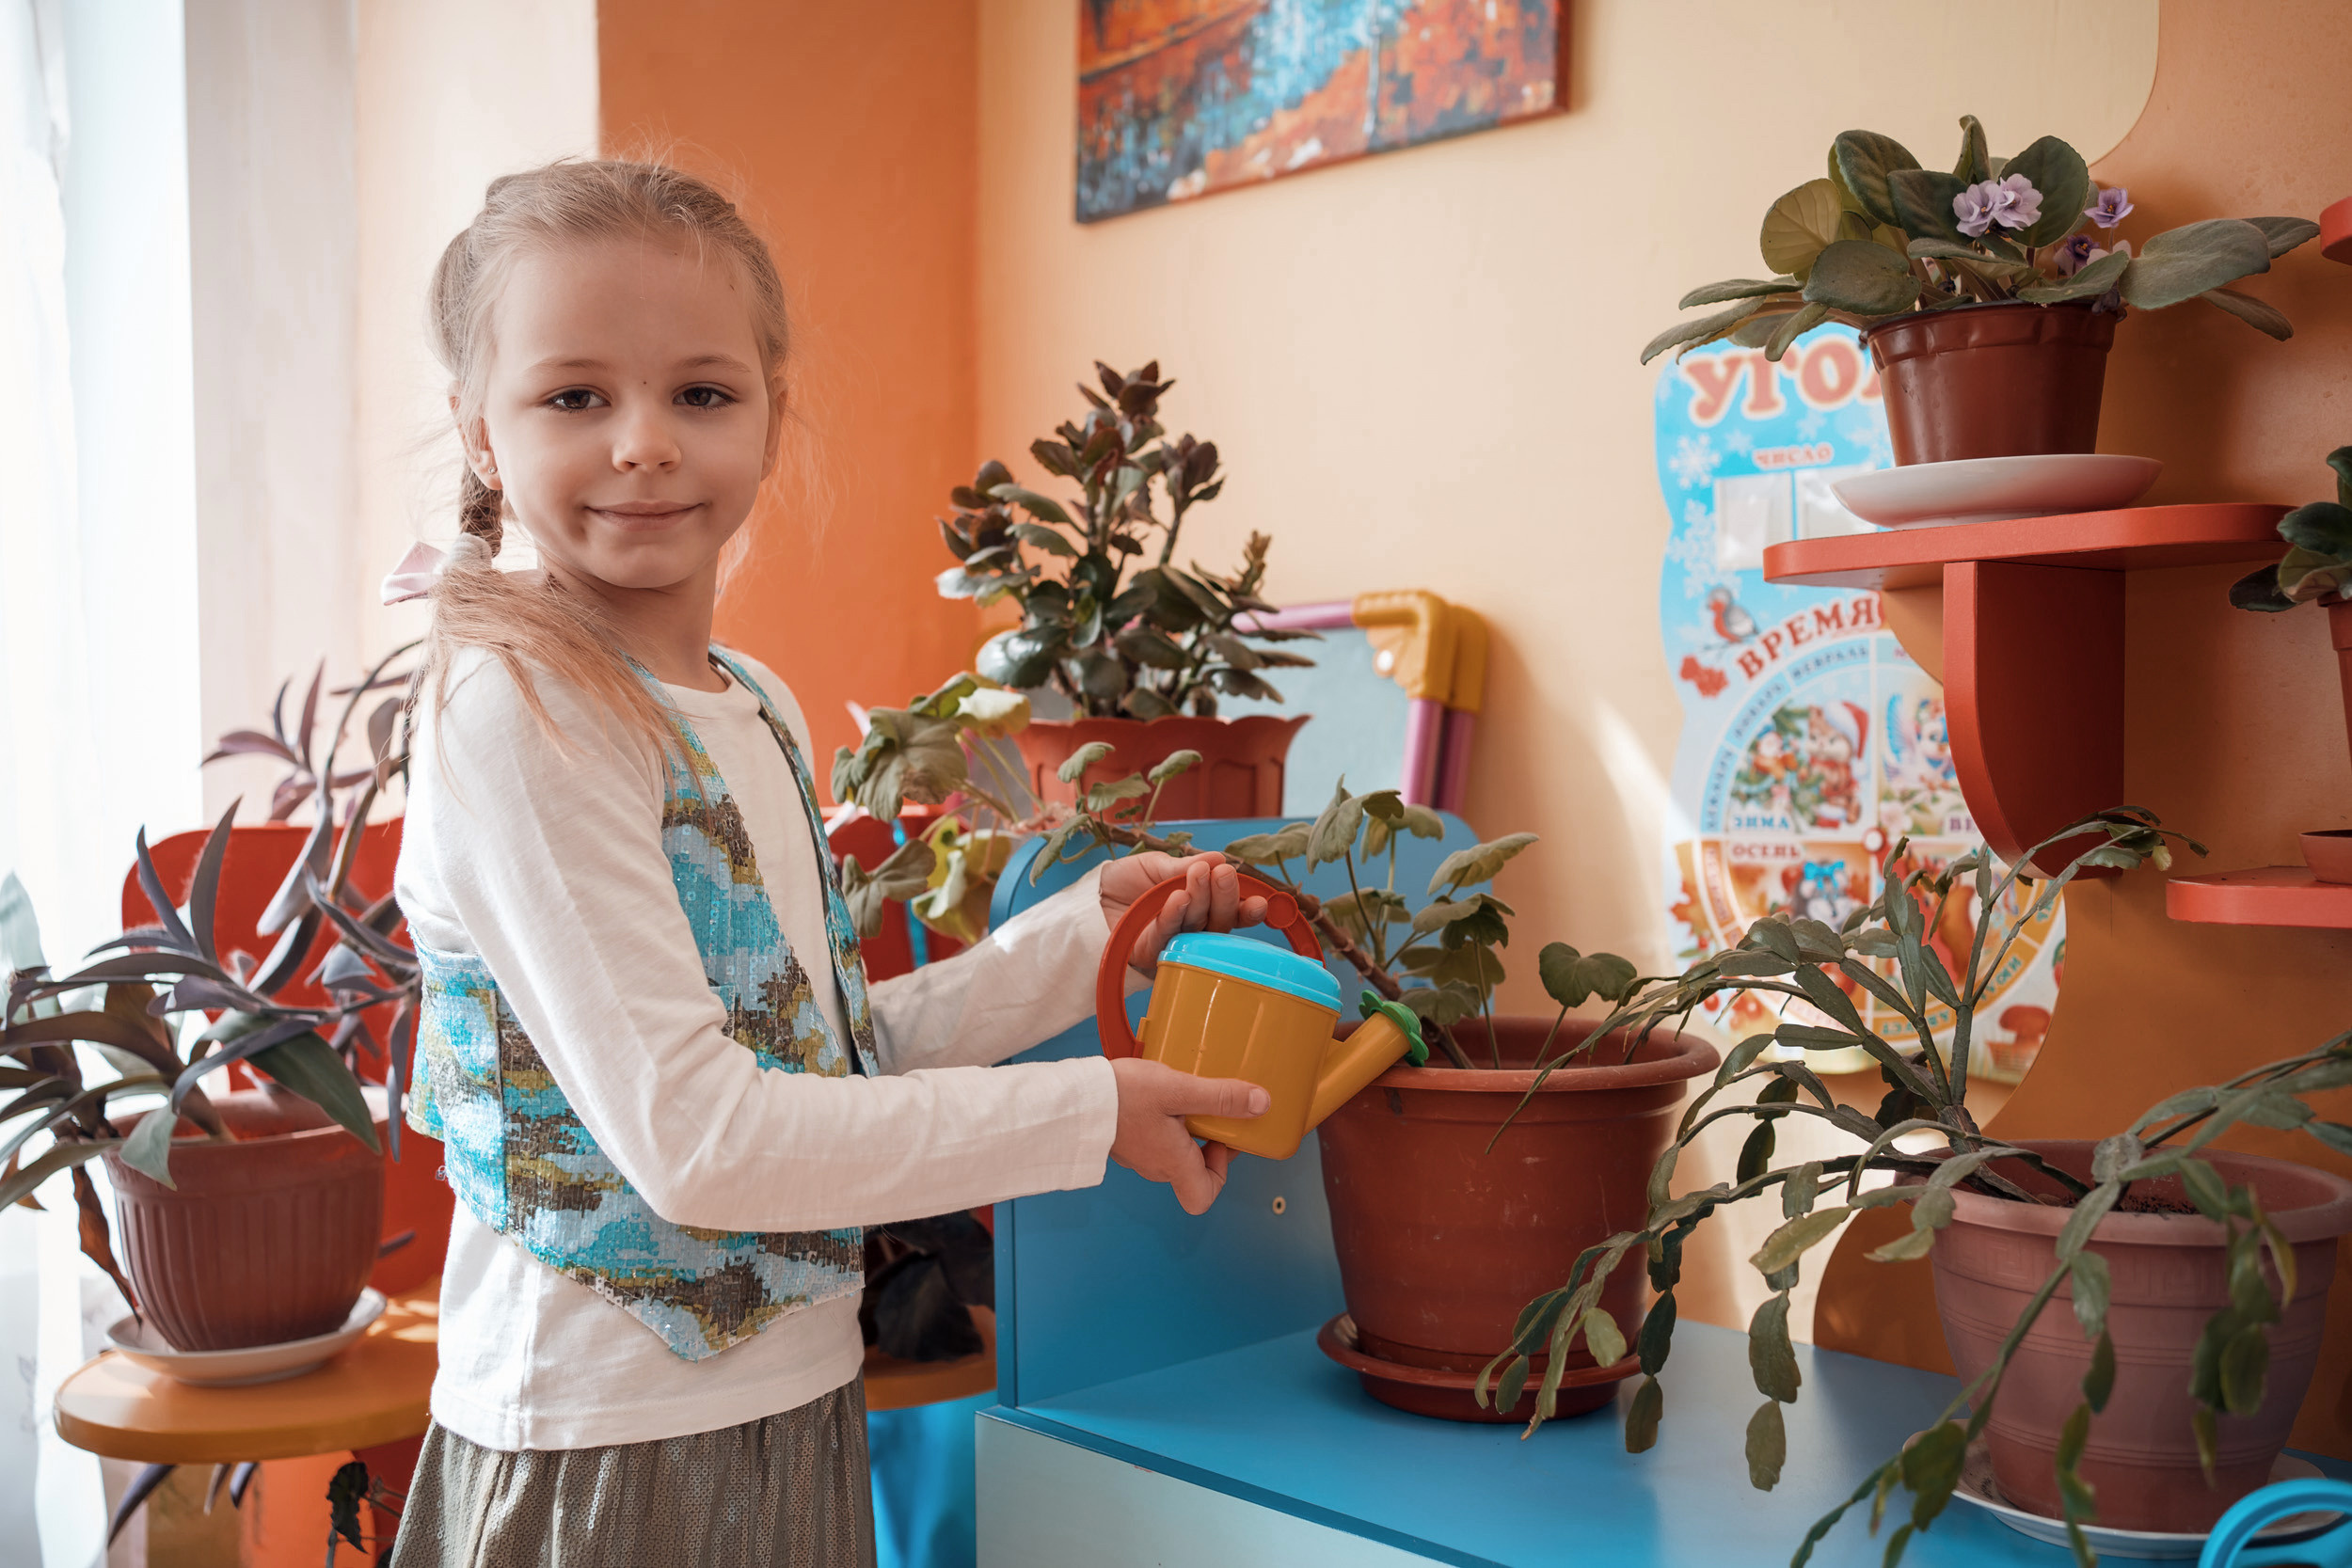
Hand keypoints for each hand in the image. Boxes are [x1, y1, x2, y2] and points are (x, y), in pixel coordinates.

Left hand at [1100, 852, 1269, 977]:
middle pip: (1219, 921)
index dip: (1247, 907)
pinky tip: (1179, 898)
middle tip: (1224, 873)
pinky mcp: (1152, 954)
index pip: (1231, 910)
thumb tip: (1217, 857)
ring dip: (1202, 900)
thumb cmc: (1126, 883)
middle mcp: (1194, 930)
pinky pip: (1167, 936)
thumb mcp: (1155, 866)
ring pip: (1197, 927)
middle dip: (1226, 896)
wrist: (1090, 898)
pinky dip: (1174, 915)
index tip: (1260, 900)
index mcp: (1202, 907)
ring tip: (1201, 875)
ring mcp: (1175, 944)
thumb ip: (1183, 867)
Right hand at [1108, 1057, 1266, 1214]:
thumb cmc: (1122, 1097)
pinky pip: (1152, 1139)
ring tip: (1184, 1095)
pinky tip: (1159, 1093)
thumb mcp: (1179, 1090)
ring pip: (1171, 1152)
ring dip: (1184, 1128)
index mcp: (1172, 1163)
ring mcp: (1137, 1155)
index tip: (1221, 1140)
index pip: (1204, 1196)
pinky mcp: (1123, 1139)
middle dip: (1206, 1141)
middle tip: (1208, 1109)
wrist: (1074, 1095)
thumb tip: (1260, 1103)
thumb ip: (1221, 1098)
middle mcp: (1155, 1166)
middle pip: (1191, 1170)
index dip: (1221, 1173)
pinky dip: (1163, 1121)